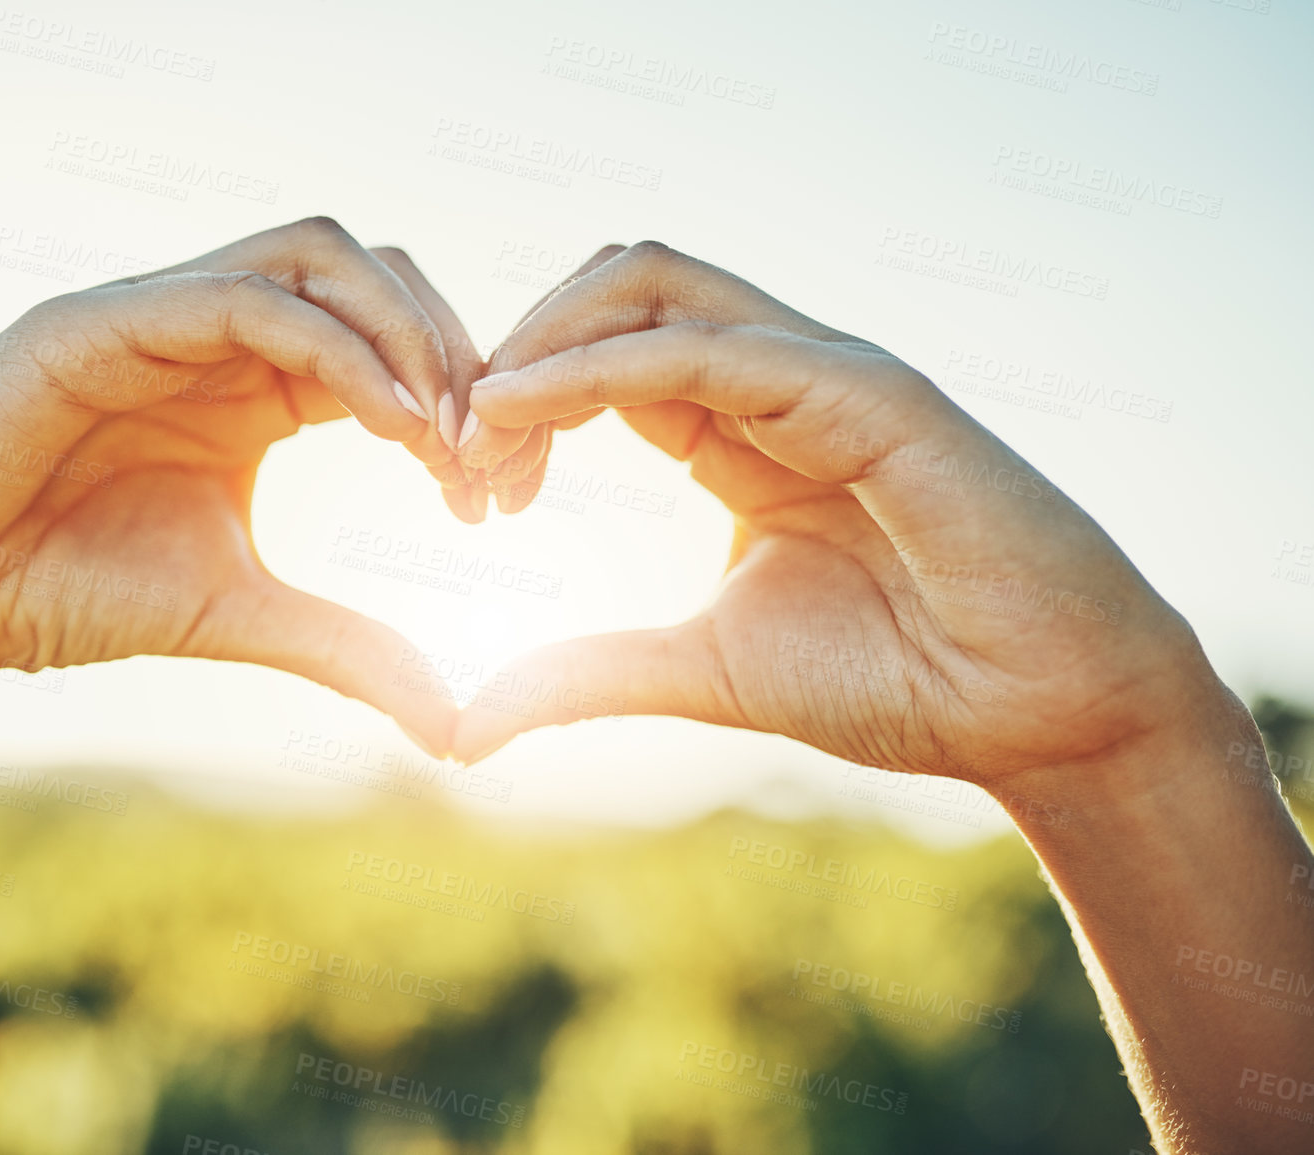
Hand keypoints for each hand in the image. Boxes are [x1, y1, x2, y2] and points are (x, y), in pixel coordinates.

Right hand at [0, 217, 470, 753]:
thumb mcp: (238, 615)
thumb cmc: (69, 591)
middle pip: (372, 272)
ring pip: (316, 256)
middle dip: (451, 350)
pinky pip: (240, 299)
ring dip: (402, 331)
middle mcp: (216, 331)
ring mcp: (158, 314)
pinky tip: (388, 423)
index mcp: (256, 382)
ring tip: (446, 434)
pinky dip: (332, 346)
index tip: (496, 496)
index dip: (460, 400)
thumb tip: (458, 726)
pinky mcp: (97, 322)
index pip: (389, 340)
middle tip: (488, 456)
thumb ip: (347, 648)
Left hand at [450, 242, 1223, 783]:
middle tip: (461, 453)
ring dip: (546, 341)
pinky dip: (605, 366)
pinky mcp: (871, 392)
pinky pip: (715, 347)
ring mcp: (824, 374)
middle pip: (614, 289)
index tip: (463, 486)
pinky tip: (530, 413)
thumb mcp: (702, 670)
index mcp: (738, 430)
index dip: (515, 402)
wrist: (1037, 716)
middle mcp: (774, 383)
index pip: (600, 359)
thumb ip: (587, 675)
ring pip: (654, 281)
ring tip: (482, 428)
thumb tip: (461, 727)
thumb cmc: (898, 681)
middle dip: (515, 352)